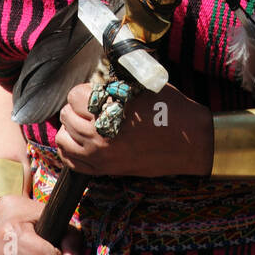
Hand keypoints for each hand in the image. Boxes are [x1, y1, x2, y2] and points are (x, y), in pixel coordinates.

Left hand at [56, 82, 212, 177]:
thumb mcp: (142, 87)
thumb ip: (114, 86)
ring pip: (63, 139)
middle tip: (91, 107)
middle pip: (67, 115)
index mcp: (110, 110)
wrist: (190, 142)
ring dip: (71, 128)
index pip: (74, 96)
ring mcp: (101, 156)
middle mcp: (100, 135)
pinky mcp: (106, 170)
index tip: (94, 92)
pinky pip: (72, 162)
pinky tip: (80, 142)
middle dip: (77, 108)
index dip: (84, 91)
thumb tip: (95, 84)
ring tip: (85, 123)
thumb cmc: (171, 110)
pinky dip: (71, 150)